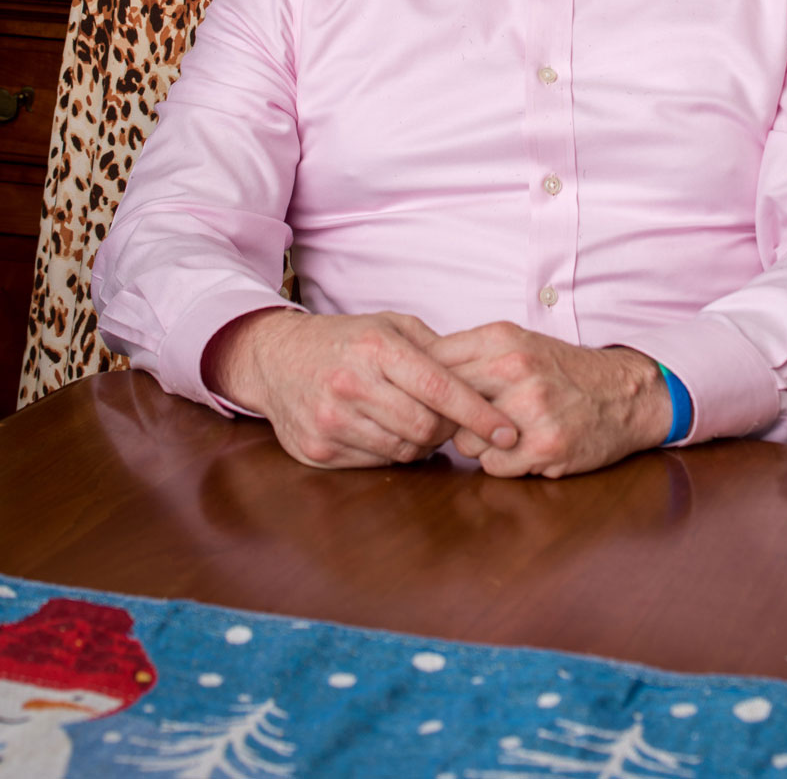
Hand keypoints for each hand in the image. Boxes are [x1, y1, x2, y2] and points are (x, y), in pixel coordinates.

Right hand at [201, 308, 518, 469]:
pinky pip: (375, 462)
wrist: (277, 359)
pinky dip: (391, 452)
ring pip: (403, 450)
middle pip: (425, 427)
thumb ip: (436, 348)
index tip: (508, 430)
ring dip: (421, 443)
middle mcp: (351, 383)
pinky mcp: (317, 450)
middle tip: (452, 421)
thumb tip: (483, 376)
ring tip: (416, 421)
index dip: (479, 413)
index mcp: (377, 347)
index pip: (440, 388)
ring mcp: (331, 420)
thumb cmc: (346, 339)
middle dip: (449, 430)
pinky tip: (385, 430)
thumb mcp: (390, 325)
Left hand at [428, 322, 672, 478]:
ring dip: (476, 444)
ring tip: (504, 433)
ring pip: (465, 441)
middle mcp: (514, 368)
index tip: (420, 399)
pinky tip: (523, 449)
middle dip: (446, 419)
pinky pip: (493, 466)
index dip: (421, 387)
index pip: (432, 364)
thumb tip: (413, 374)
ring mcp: (531, 409)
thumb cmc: (563, 371)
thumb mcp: (518, 343)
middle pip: (443, 405)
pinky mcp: (545, 446)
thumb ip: (469, 354)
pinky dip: (502, 463)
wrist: (625, 393)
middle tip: (461, 423)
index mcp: (502, 338)